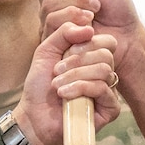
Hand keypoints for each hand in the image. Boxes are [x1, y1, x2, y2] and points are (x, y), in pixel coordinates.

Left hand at [12, 20, 119, 144]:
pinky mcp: (110, 108)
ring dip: (75, 75)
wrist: (34, 116)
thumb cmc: (40, 86)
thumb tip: (88, 27)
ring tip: (57, 85)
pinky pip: (103, 89)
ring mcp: (108, 90)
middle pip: (106, 53)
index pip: (106, 40)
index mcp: (92, 57)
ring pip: (104, 70)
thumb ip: (63, 32)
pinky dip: (80, 88)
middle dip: (76, 60)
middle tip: (56, 70)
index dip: (87, 42)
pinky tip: (65, 95)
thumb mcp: (46, 50)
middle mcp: (103, 72)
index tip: (66, 50)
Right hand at [39, 0, 142, 77]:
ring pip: (48, 4)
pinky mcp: (55, 39)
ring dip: (77, 2)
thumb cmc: (117, 7)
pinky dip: (75, 17)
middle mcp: (52, 3)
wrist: (128, 34)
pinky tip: (89, 23)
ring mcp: (51, 22)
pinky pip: (52, 21)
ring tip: (95, 9)